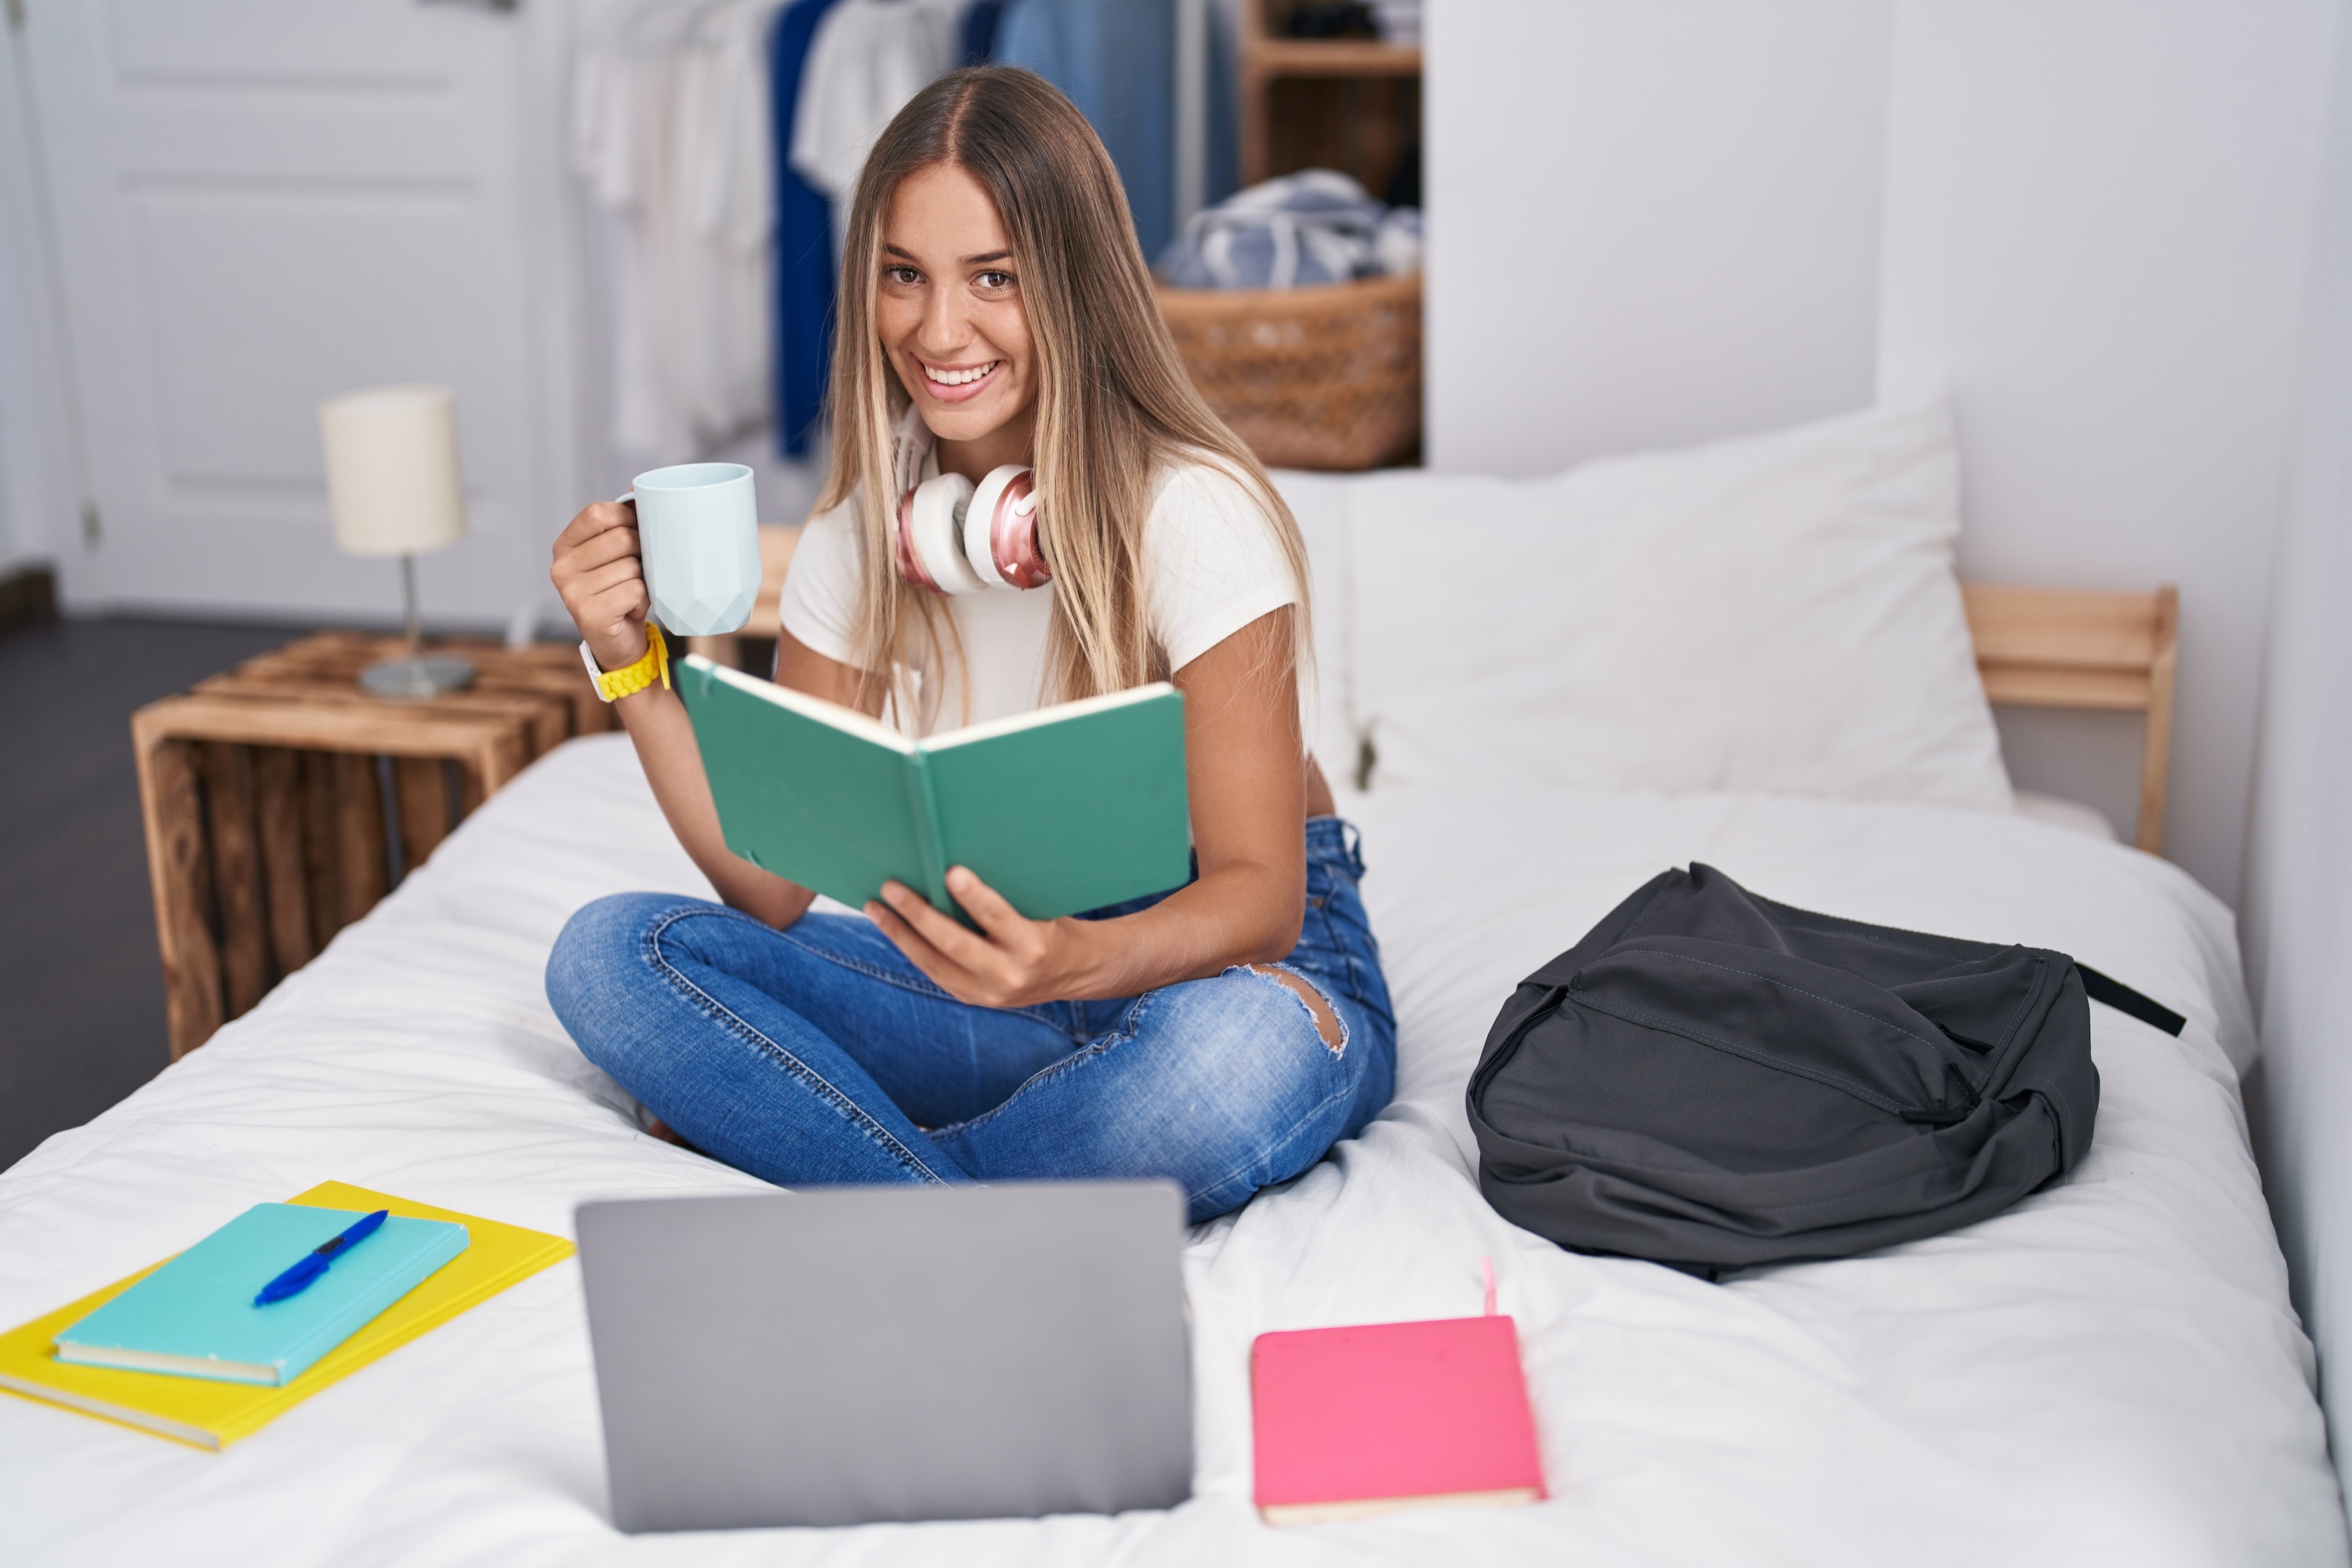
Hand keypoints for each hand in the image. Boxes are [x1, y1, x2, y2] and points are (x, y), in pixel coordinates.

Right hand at [551, 499, 648, 671]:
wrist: (618, 643)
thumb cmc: (621, 591)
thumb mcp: (619, 554)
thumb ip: (622, 521)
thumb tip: (634, 486)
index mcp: (564, 545)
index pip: (598, 513)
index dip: (627, 518)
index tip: (638, 531)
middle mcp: (561, 567)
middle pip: (621, 538)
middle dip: (641, 553)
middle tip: (636, 572)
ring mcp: (571, 591)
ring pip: (632, 566)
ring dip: (642, 581)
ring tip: (629, 594)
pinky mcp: (589, 613)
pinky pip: (635, 590)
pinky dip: (642, 600)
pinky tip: (630, 609)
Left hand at [865, 867, 1092, 1008]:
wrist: (1074, 971)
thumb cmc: (1054, 922)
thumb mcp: (1042, 906)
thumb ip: (1005, 896)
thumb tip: (954, 865)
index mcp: (1033, 944)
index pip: (998, 917)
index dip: (974, 896)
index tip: (950, 871)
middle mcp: (1009, 973)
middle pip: (954, 944)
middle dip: (918, 914)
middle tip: (891, 887)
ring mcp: (988, 993)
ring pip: (934, 963)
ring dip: (900, 934)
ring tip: (876, 907)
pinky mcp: (972, 999)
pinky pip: (934, 972)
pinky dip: (911, 947)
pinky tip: (893, 927)